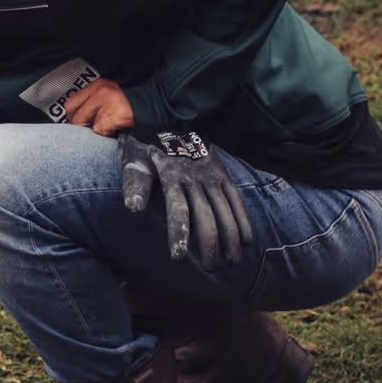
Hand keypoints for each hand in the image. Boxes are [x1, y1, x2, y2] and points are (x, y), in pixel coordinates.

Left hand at [63, 78, 133, 135]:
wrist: (158, 101)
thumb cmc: (135, 101)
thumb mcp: (112, 94)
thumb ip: (95, 102)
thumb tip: (79, 119)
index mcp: (98, 85)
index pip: (71, 102)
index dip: (73, 116)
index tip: (77, 124)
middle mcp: (100, 91)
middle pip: (73, 113)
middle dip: (78, 125)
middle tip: (88, 130)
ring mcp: (107, 102)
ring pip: (83, 123)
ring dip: (91, 131)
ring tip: (103, 131)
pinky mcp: (114, 116)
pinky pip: (99, 132)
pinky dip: (104, 136)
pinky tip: (113, 132)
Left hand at [117, 130, 253, 269]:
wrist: (168, 114)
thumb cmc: (146, 144)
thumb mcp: (134, 160)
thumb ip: (135, 185)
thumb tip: (134, 210)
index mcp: (171, 177)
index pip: (178, 209)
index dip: (179, 233)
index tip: (179, 257)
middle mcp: (195, 178)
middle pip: (206, 216)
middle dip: (209, 244)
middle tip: (210, 268)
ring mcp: (212, 176)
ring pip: (225, 211)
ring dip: (230, 238)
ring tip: (231, 262)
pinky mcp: (222, 175)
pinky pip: (236, 200)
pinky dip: (243, 220)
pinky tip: (247, 241)